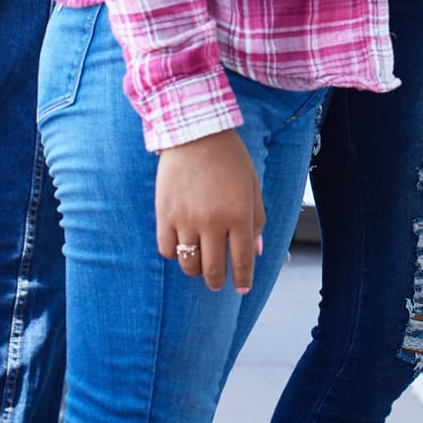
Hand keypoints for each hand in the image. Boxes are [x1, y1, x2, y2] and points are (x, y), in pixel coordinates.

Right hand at [155, 129, 265, 292]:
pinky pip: (167, 250)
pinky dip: (175, 254)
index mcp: (239, 215)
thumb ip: (257, 220)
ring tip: (200, 265)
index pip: (242, 260)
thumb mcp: (252, 186)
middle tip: (219, 282)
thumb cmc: (230, 159)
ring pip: (188, 264)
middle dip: (218, 281)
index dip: (242, 279)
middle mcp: (212, 221)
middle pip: (213, 269)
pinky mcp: (165, 214)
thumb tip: (256, 252)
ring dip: (196, 271)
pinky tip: (182, 248)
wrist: (195, 133)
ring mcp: (186, 219)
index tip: (242, 289)